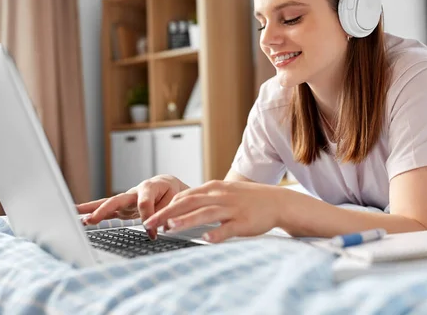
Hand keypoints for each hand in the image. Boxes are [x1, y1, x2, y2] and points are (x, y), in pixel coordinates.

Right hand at [76, 174, 187, 238]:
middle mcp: (134, 191)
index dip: (148, 219)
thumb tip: (159, 226)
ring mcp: (125, 200)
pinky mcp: (121, 207)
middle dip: (103, 210)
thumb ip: (166, 212)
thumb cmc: (173, 193)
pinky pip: (106, 209)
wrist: (169, 187)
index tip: (153, 234)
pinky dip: (92, 212)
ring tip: (73, 214)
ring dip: (91, 210)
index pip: (144, 204)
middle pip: (116, 200)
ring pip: (107, 203)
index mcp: (150, 187)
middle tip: (91, 220)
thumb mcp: (175, 202)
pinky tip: (78, 216)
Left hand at [142, 180, 283, 242]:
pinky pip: (228, 228)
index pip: (185, 195)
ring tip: (171, 228)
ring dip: (187, 220)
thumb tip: (180, 206)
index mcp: (214, 189)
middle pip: (189, 203)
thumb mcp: (224, 192)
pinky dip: (217, 233)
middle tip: (150, 223)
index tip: (152, 215)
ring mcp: (232, 209)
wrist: (276, 201)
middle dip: (167, 213)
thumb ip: (204, 198)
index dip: (167, 206)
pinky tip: (206, 239)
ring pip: (206, 213)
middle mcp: (220, 196)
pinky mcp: (244, 222)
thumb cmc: (248, 199)